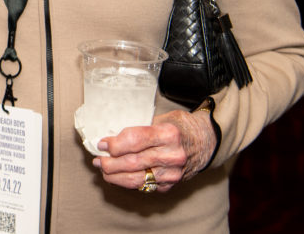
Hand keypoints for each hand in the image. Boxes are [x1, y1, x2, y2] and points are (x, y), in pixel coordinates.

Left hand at [91, 109, 215, 192]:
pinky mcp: (170, 185)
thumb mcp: (162, 118)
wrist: (206, 142)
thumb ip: (139, 126)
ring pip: (136, 179)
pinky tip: (118, 176)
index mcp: (169, 134)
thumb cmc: (180, 126)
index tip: (102, 143)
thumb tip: (110, 134)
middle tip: (97, 160)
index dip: (115, 144)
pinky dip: (127, 182)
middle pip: (132, 162)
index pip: (135, 141)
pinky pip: (143, 186)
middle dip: (110, 163)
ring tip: (103, 170)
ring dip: (115, 176)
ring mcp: (172, 173)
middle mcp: (172, 156)